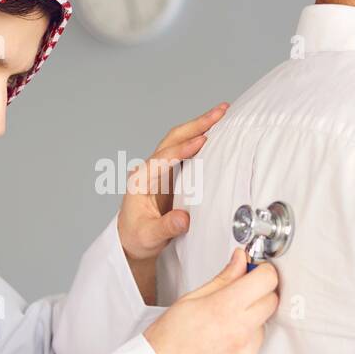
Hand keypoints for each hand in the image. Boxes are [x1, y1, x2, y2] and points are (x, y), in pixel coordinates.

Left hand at [118, 102, 229, 301]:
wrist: (132, 242)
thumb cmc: (137, 238)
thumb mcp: (149, 237)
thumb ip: (165, 228)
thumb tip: (184, 219)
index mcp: (140, 181)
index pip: (162, 158)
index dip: (182, 149)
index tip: (202, 141)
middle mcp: (150, 170)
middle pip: (173, 139)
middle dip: (196, 124)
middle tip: (220, 112)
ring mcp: (161, 170)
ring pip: (180, 139)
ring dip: (200, 125)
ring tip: (222, 114)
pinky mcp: (172, 174)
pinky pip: (186, 150)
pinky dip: (201, 137)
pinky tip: (216, 132)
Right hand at [143, 249, 278, 353]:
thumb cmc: (164, 346)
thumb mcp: (188, 302)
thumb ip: (222, 279)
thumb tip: (240, 262)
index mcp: (223, 309)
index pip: (266, 280)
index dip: (263, 272)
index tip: (258, 272)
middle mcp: (240, 332)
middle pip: (271, 302)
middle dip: (259, 296)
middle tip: (238, 299)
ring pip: (262, 330)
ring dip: (249, 326)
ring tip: (219, 334)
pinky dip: (242, 351)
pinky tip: (220, 352)